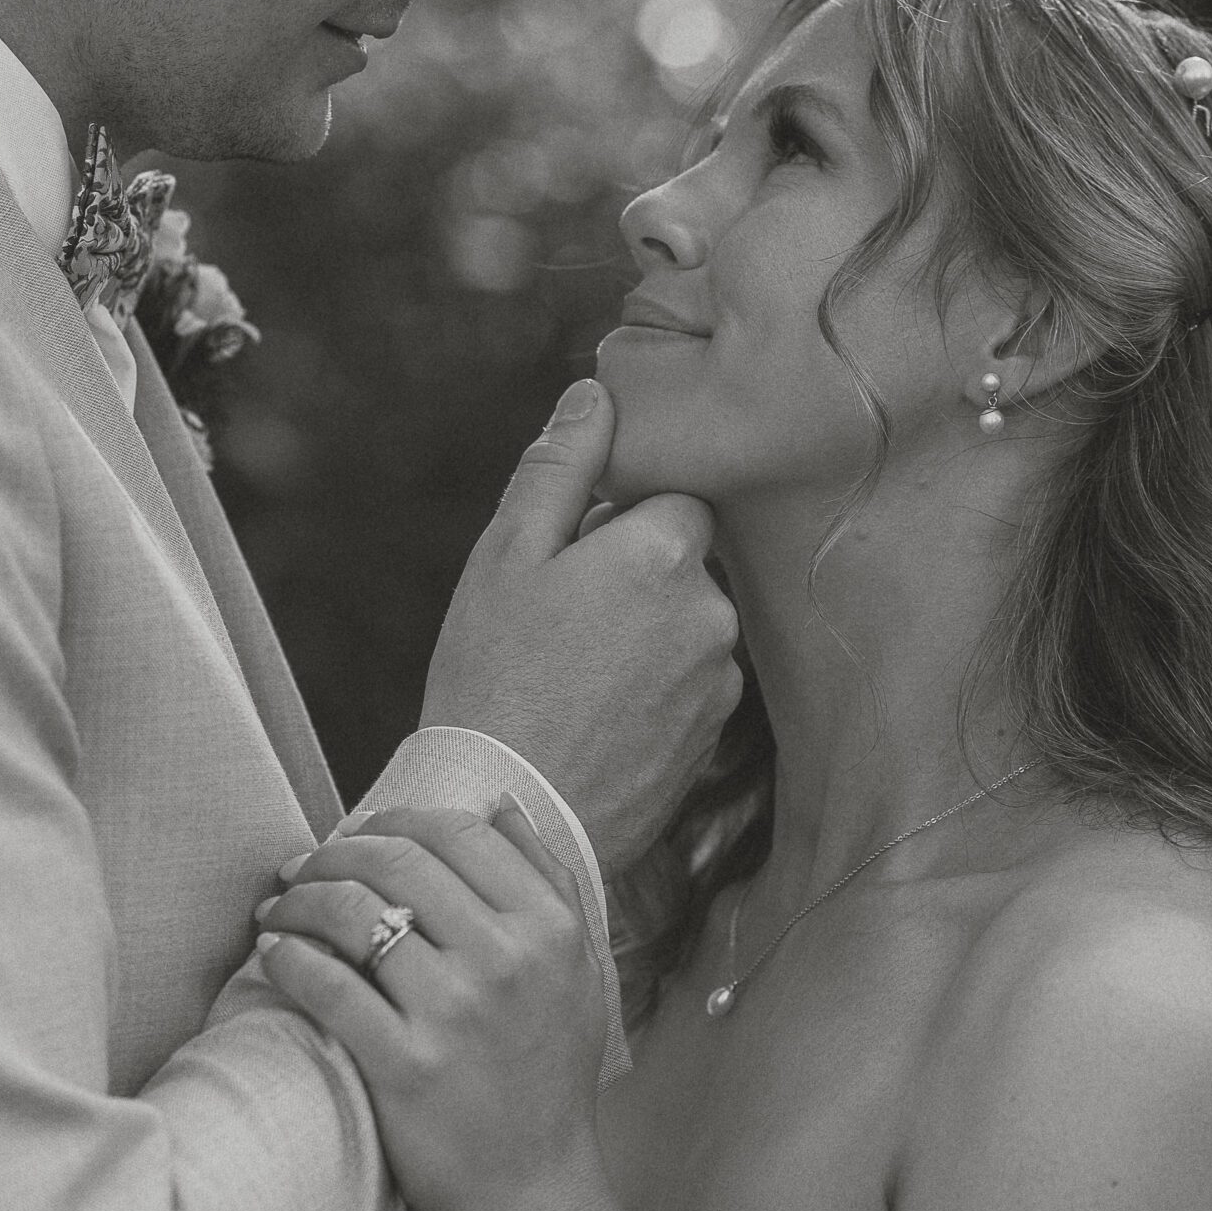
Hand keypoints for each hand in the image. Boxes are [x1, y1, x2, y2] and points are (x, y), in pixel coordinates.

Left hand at [255, 803, 610, 1210]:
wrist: (532, 1192)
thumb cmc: (547, 1078)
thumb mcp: (577, 971)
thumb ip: (547, 880)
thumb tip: (497, 804)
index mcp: (550, 928)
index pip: (457, 834)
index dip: (394, 821)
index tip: (359, 836)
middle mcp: (508, 960)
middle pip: (398, 862)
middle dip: (335, 853)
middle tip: (301, 867)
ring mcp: (456, 1012)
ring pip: (354, 913)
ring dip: (300, 898)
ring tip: (278, 908)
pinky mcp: (405, 1064)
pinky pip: (327, 983)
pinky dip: (288, 956)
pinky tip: (274, 953)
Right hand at [421, 381, 741, 872]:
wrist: (506, 816)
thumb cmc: (493, 678)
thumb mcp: (506, 556)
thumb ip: (560, 467)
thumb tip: (595, 394)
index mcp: (664, 552)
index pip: (676, 498)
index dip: (621, 519)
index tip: (573, 555)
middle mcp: (711, 613)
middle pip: (686, 564)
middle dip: (635, 579)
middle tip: (560, 623)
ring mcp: (719, 683)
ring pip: (688, 629)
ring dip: (646, 638)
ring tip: (572, 679)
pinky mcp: (713, 741)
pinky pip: (689, 689)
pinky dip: (653, 694)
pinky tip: (595, 720)